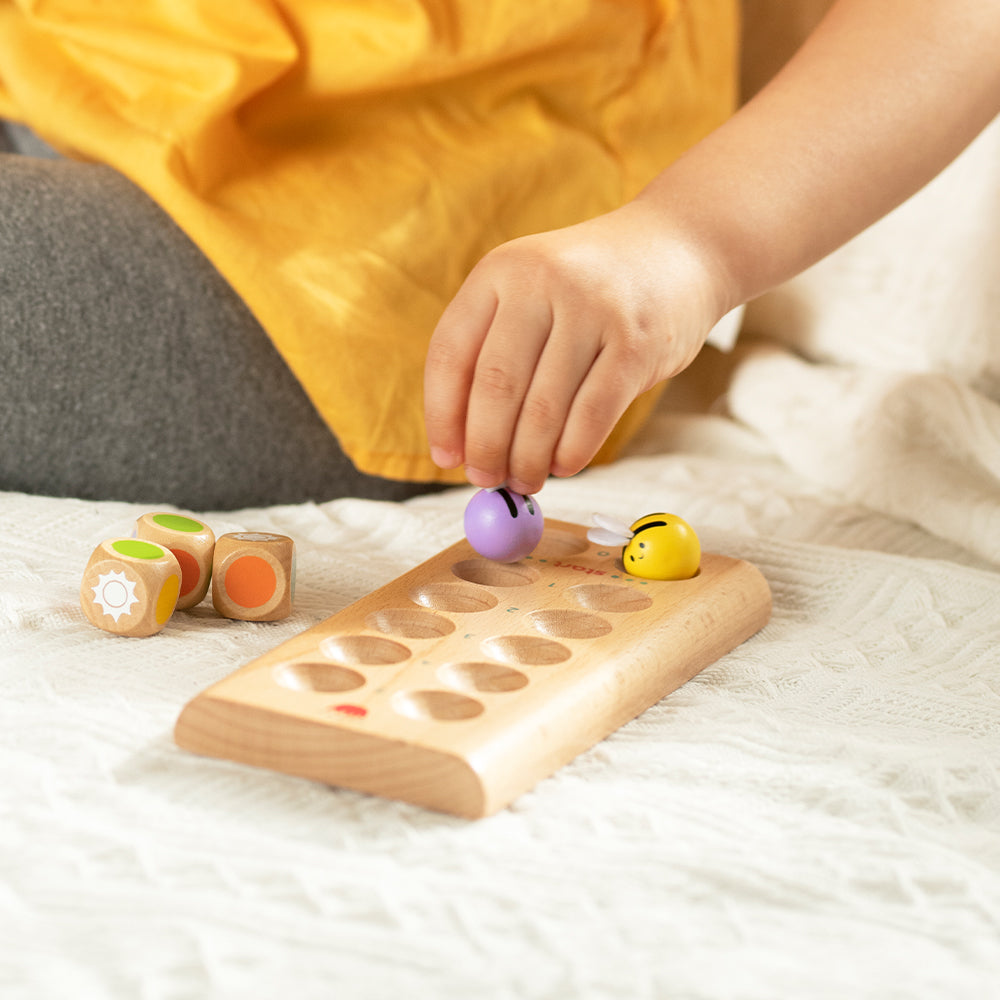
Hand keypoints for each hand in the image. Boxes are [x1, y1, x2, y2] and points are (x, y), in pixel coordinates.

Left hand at [424, 201, 721, 495]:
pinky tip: (564, 465)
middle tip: (486, 480)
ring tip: (526, 480)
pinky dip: (573, 452)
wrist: (678, 247)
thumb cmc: (590, 291)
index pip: (450, 353)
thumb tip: (463, 447)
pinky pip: (592, 415)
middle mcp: (541, 282)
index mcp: (500, 270)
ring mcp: (592, 310)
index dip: (442, 416)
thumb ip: (493, 354)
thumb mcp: (531, 295)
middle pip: (495, 386)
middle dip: (486, 447)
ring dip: (528, 459)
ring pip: (543, 409)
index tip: (446, 459)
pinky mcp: (636, 343)